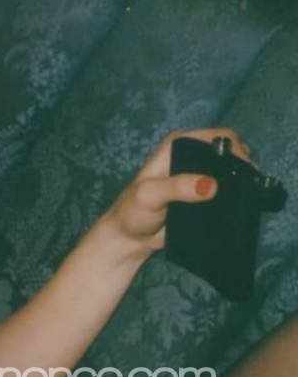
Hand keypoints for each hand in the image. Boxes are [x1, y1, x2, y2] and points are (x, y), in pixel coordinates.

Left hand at [103, 127, 256, 260]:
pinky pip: (227, 189)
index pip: (218, 137)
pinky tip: (240, 203)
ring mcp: (199, 175)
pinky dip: (236, 194)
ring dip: (241, 181)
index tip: (243, 170)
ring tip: (245, 195)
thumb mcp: (149, 196)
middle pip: (231, 151)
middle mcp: (191, 155)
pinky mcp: (204, 194)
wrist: (130, 238)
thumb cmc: (133, 212)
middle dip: (242, 165)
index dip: (235, 149)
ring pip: (232, 170)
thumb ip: (177, 188)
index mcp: (178, 145)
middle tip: (246, 185)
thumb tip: (210, 185)